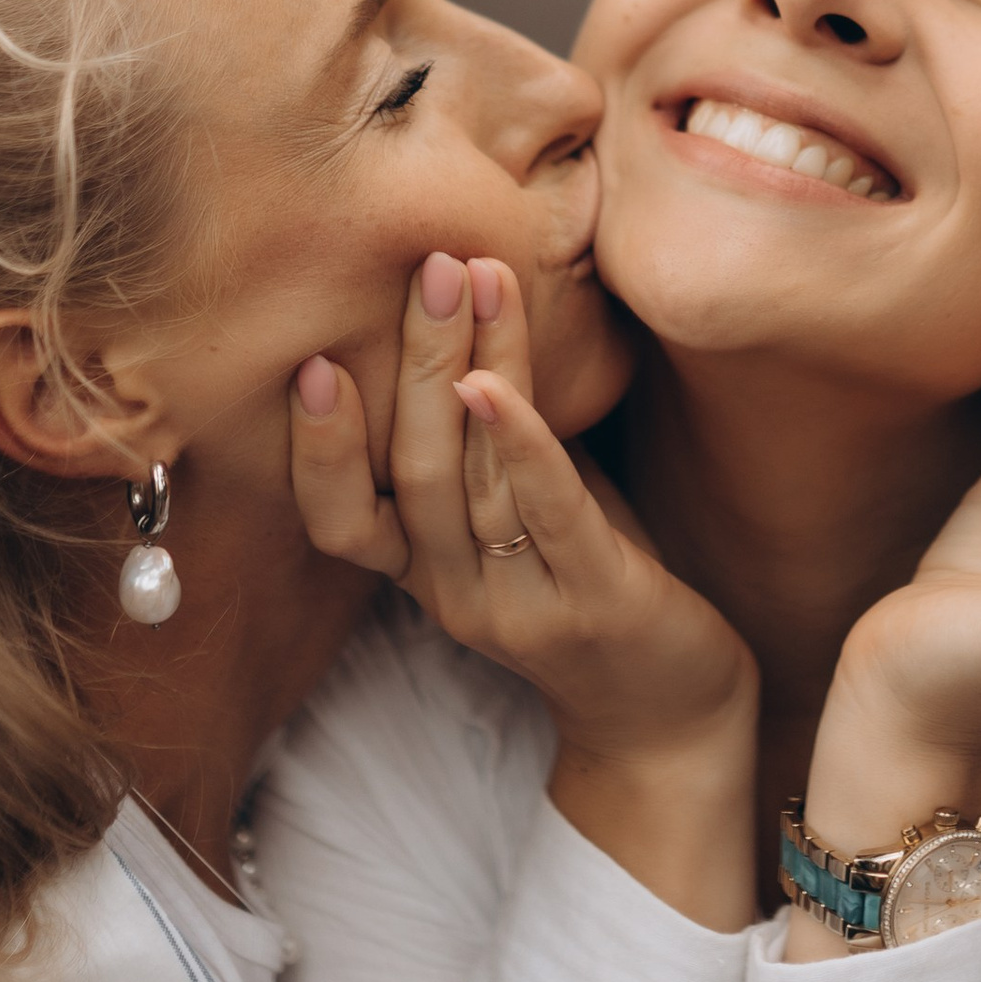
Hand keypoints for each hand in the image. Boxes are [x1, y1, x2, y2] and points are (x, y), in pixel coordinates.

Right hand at [292, 253, 756, 926]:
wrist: (671, 716)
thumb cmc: (594, 589)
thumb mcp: (523, 517)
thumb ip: (484, 446)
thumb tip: (467, 318)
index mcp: (426, 576)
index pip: (338, 521)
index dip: (316, 449)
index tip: (308, 359)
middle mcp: (457, 595)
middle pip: (411, 471)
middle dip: (411, 361)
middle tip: (425, 265)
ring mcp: (521, 606)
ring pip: (473, 477)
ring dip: (470, 365)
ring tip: (475, 277)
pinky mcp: (593, 603)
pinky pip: (546, 513)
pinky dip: (520, 442)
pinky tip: (498, 383)